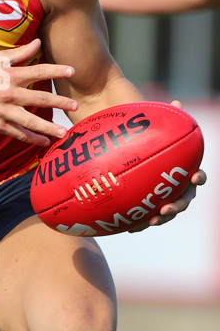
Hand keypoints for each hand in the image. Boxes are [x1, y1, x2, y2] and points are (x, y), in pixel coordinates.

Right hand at [0, 38, 77, 144]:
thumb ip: (20, 53)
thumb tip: (38, 42)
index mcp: (10, 77)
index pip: (38, 72)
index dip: (55, 70)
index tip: (71, 71)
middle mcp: (9, 94)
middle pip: (39, 98)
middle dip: (59, 102)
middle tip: (75, 106)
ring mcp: (5, 112)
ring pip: (30, 121)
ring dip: (48, 127)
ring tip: (64, 132)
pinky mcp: (0, 125)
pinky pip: (19, 134)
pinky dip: (32, 139)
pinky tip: (45, 142)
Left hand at [129, 99, 205, 231]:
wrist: (132, 163)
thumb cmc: (148, 147)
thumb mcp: (155, 133)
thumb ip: (165, 121)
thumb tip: (177, 102)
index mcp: (183, 172)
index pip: (197, 176)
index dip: (198, 178)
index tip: (195, 177)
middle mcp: (178, 189)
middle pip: (184, 200)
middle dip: (178, 206)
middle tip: (168, 207)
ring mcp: (165, 200)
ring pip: (167, 213)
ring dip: (162, 218)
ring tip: (152, 220)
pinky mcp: (149, 209)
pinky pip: (147, 218)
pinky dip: (141, 223)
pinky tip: (131, 228)